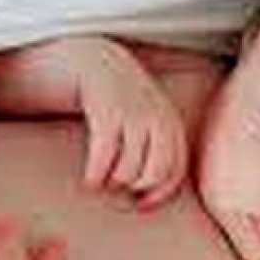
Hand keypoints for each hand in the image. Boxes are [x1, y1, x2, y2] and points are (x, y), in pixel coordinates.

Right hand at [78, 43, 188, 210]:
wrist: (83, 55)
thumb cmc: (110, 97)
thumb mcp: (140, 114)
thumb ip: (153, 143)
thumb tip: (147, 192)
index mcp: (169, 119)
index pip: (176, 169)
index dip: (160, 194)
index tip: (140, 205)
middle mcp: (157, 114)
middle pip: (156, 173)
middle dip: (135, 188)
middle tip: (116, 188)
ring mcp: (133, 111)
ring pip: (130, 169)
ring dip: (112, 183)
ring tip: (99, 180)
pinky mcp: (107, 109)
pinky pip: (105, 157)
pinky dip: (97, 176)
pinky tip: (89, 180)